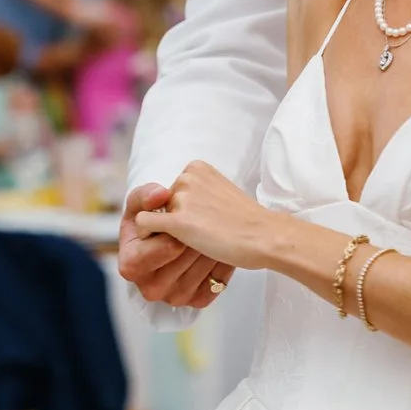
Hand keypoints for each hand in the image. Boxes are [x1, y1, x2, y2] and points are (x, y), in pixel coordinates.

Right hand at [117, 182, 233, 307]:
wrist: (179, 236)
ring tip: (211, 229)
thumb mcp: (141, 204)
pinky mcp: (198, 300)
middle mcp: (150, 287)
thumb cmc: (154, 220)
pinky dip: (223, 261)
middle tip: (202, 220)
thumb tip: (160, 194)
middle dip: (194, 236)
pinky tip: (220, 246)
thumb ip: (145, 196)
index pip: (156, 251)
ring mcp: (175, 297)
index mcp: (130, 264)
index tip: (179, 221)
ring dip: (211, 245)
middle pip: (182, 260)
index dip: (171, 233)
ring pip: (201, 269)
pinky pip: (217, 282)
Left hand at [132, 162, 281, 275]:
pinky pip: (144, 226)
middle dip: (176, 216)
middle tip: (203, 228)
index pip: (173, 187)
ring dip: (169, 229)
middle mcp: (186, 178)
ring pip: (155, 215)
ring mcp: (180, 199)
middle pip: (163, 201)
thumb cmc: (249, 219)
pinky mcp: (176, 222)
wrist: (266, 236)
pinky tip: (173, 242)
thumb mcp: (223, 191)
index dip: (184, 206)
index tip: (205, 214)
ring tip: (199, 237)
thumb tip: (186, 206)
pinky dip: (151, 236)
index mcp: (197, 167)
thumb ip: (200, 191)